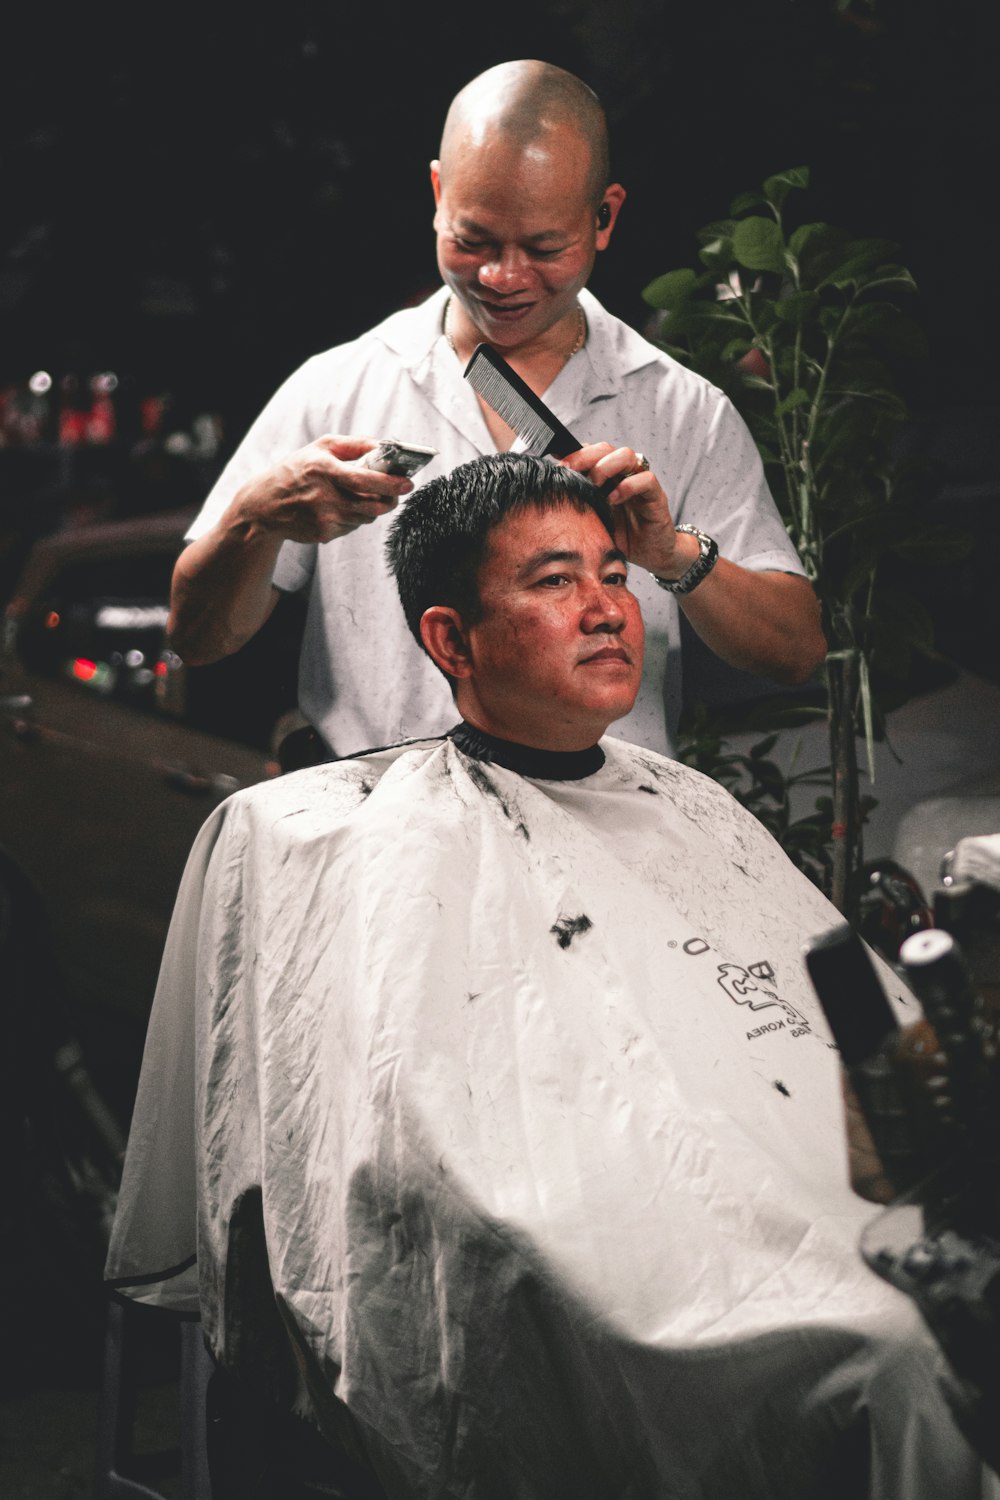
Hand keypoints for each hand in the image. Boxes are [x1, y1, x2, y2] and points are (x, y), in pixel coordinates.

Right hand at [231, 435, 413, 544]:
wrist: (264, 506)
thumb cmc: (295, 471)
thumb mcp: (319, 448)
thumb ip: (354, 445)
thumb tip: (385, 446)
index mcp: (322, 470)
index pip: (364, 480)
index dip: (390, 483)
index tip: (408, 482)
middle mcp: (323, 496)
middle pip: (372, 505)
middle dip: (391, 499)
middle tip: (397, 492)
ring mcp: (324, 519)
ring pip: (366, 518)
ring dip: (373, 507)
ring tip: (362, 496)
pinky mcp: (324, 534)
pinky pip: (353, 527)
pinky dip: (355, 517)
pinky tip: (341, 508)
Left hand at [559, 443, 697, 580]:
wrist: (650, 555)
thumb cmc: (619, 536)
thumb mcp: (592, 520)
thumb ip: (578, 504)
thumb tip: (550, 495)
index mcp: (606, 477)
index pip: (590, 452)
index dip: (573, 453)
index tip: (557, 465)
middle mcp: (623, 475)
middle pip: (605, 448)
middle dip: (584, 456)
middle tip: (570, 471)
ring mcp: (640, 483)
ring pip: (627, 455)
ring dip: (606, 467)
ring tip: (595, 486)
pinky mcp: (656, 496)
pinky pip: (646, 479)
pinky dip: (628, 486)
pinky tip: (614, 499)